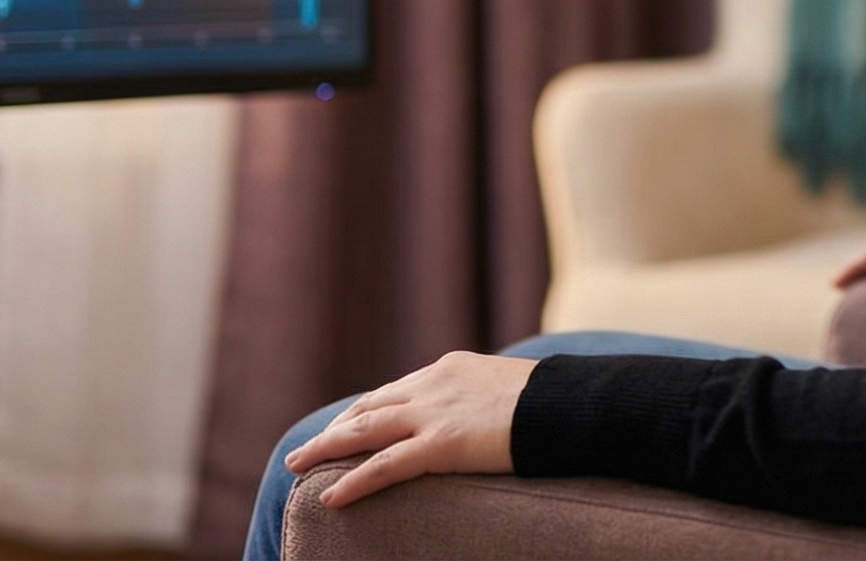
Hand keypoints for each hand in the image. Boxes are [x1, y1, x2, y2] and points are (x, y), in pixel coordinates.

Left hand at [282, 351, 537, 505]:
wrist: (570, 403)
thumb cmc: (553, 401)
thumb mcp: (511, 387)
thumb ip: (486, 397)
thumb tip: (489, 414)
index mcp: (451, 368)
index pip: (396, 390)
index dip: (366, 410)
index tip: (347, 425)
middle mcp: (434, 384)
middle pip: (369, 406)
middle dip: (335, 428)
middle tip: (306, 448)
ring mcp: (434, 413)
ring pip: (363, 431)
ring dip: (325, 448)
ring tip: (296, 466)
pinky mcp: (441, 444)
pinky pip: (385, 465)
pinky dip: (353, 481)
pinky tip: (330, 497)